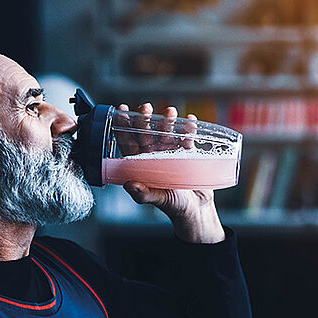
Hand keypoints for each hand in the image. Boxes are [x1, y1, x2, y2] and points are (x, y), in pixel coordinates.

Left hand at [118, 103, 225, 243]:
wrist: (197, 209)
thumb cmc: (173, 206)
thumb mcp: (158, 199)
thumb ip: (144, 193)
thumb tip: (129, 185)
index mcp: (140, 164)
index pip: (128, 142)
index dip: (122, 127)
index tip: (121, 111)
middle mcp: (153, 156)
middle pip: (146, 133)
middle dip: (145, 120)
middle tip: (145, 108)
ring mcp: (170, 153)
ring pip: (166, 132)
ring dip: (167, 121)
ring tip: (170, 111)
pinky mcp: (188, 154)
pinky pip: (187, 138)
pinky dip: (188, 129)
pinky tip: (190, 120)